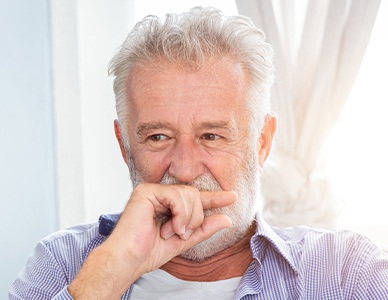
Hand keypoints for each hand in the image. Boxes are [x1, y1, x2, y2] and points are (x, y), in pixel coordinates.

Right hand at [68, 183, 235, 298]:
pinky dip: (180, 214)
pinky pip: (177, 196)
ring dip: (187, 219)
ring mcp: (153, 191)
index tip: (233, 196)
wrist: (127, 260)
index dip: (215, 198)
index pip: (195, 198)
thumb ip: (203, 229)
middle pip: (195, 195)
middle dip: (195, 218)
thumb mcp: (183, 241)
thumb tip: (226, 219)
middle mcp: (160, 194)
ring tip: (173, 233)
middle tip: (182, 234)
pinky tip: (170, 228)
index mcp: (168, 205)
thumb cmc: (148, 252)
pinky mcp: (147, 191)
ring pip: (189, 195)